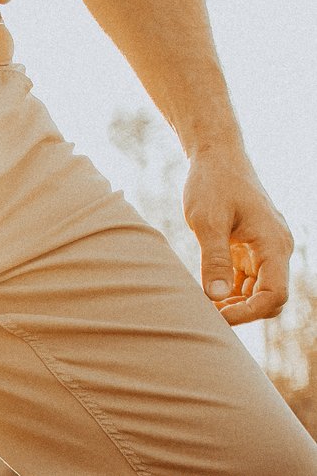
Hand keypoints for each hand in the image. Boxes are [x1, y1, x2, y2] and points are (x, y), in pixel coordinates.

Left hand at [183, 144, 293, 324]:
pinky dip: (227, 292)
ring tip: (199, 307)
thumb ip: (213, 260)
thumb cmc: (212, 184)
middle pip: (269, 299)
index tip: (215, 317)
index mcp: (273, 244)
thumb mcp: (208, 222)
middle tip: (204, 315)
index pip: (274, 295)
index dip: (247, 314)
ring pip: (257, 292)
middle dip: (240, 313)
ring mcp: (264, 250)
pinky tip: (203, 295)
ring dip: (232, 305)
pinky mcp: (250, 249)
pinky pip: (245, 281)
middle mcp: (276, 250)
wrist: (216, 158)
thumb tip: (215, 297)